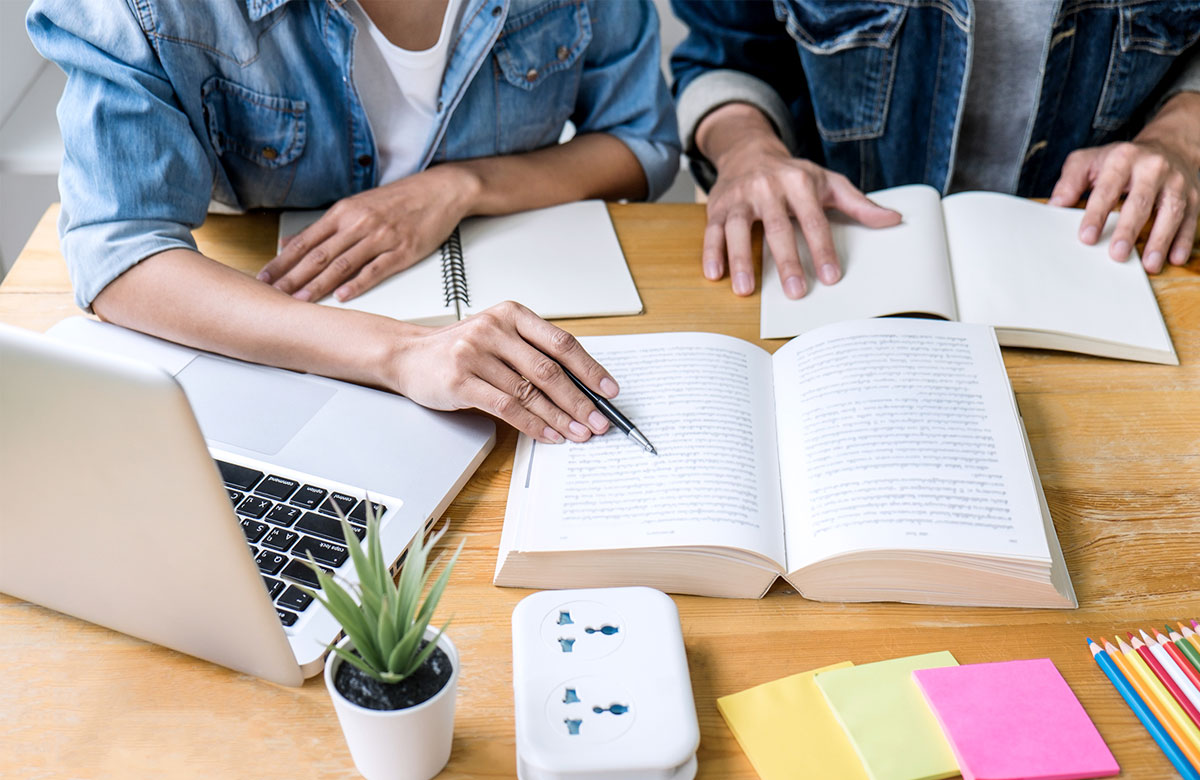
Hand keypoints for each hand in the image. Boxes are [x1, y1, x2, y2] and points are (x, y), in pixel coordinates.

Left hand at [259, 165, 479, 301]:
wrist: (439, 190)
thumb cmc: (399, 200)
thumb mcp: (358, 207)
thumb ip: (326, 227)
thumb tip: (292, 243)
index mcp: (344, 212)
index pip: (305, 241)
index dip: (282, 262)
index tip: (265, 278)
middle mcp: (359, 223)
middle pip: (319, 255)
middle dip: (293, 277)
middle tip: (274, 295)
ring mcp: (381, 237)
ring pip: (343, 264)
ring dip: (319, 284)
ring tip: (301, 300)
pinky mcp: (403, 250)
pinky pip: (376, 269)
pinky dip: (357, 283)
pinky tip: (343, 295)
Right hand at [389, 301, 617, 444]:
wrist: (408, 355)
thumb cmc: (459, 350)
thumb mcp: (498, 338)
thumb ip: (532, 354)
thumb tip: (580, 388)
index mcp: (512, 315)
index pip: (561, 343)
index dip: (590, 368)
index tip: (609, 390)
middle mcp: (495, 329)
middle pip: (549, 370)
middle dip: (579, 400)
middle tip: (599, 421)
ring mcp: (475, 353)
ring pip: (530, 391)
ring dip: (559, 417)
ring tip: (579, 433)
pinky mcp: (460, 380)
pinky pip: (506, 406)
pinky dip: (532, 424)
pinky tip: (548, 434)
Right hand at [697, 104, 900, 298]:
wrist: (749, 151)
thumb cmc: (793, 175)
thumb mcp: (827, 182)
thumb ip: (858, 204)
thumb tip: (893, 220)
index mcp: (799, 182)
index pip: (813, 219)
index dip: (822, 249)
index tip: (831, 277)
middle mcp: (768, 187)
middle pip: (777, 228)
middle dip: (787, 261)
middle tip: (796, 291)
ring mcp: (740, 197)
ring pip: (739, 230)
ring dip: (741, 260)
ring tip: (745, 290)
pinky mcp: (717, 207)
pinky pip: (712, 231)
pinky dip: (711, 253)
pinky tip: (715, 275)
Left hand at [1051, 140, 1199, 272]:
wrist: (1169, 145)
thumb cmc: (1121, 160)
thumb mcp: (1089, 160)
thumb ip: (1071, 180)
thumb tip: (1055, 205)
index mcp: (1123, 159)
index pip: (1107, 189)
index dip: (1096, 214)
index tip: (1086, 238)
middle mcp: (1152, 168)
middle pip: (1140, 202)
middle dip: (1129, 230)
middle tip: (1117, 255)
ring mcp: (1176, 182)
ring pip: (1171, 212)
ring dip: (1161, 240)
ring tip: (1149, 265)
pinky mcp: (1193, 196)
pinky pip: (1191, 219)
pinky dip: (1184, 240)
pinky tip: (1174, 258)